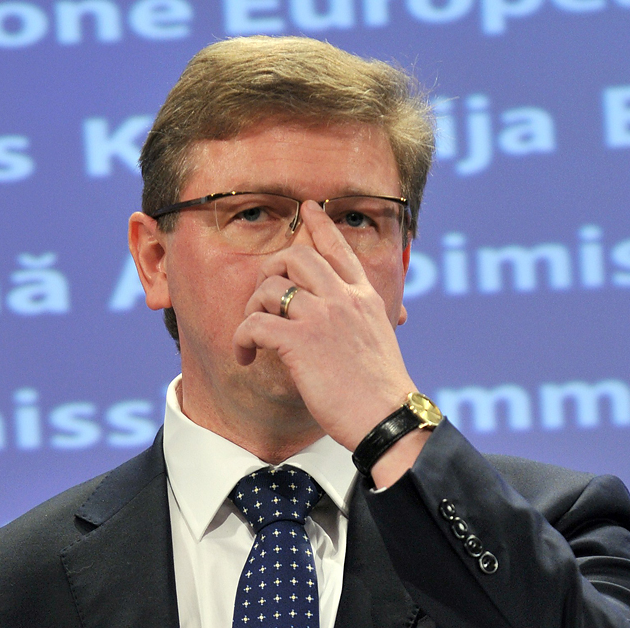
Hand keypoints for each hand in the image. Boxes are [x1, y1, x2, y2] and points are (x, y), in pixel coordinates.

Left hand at [232, 200, 415, 452]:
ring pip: (268, 288)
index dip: (321, 225)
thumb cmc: (383, 391)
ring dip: (252, 310)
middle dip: (270, 271)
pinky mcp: (300, 342)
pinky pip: (254, 324)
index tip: (307, 208)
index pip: (341, 249)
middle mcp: (343, 299)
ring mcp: (321, 317)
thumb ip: (366, 322)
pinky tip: (246, 357)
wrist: (387, 417)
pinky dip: (241, 339)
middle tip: (263, 300)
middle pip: (295, 256)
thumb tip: (379, 320)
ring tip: (253, 337)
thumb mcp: (382, 342)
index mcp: (364, 298)